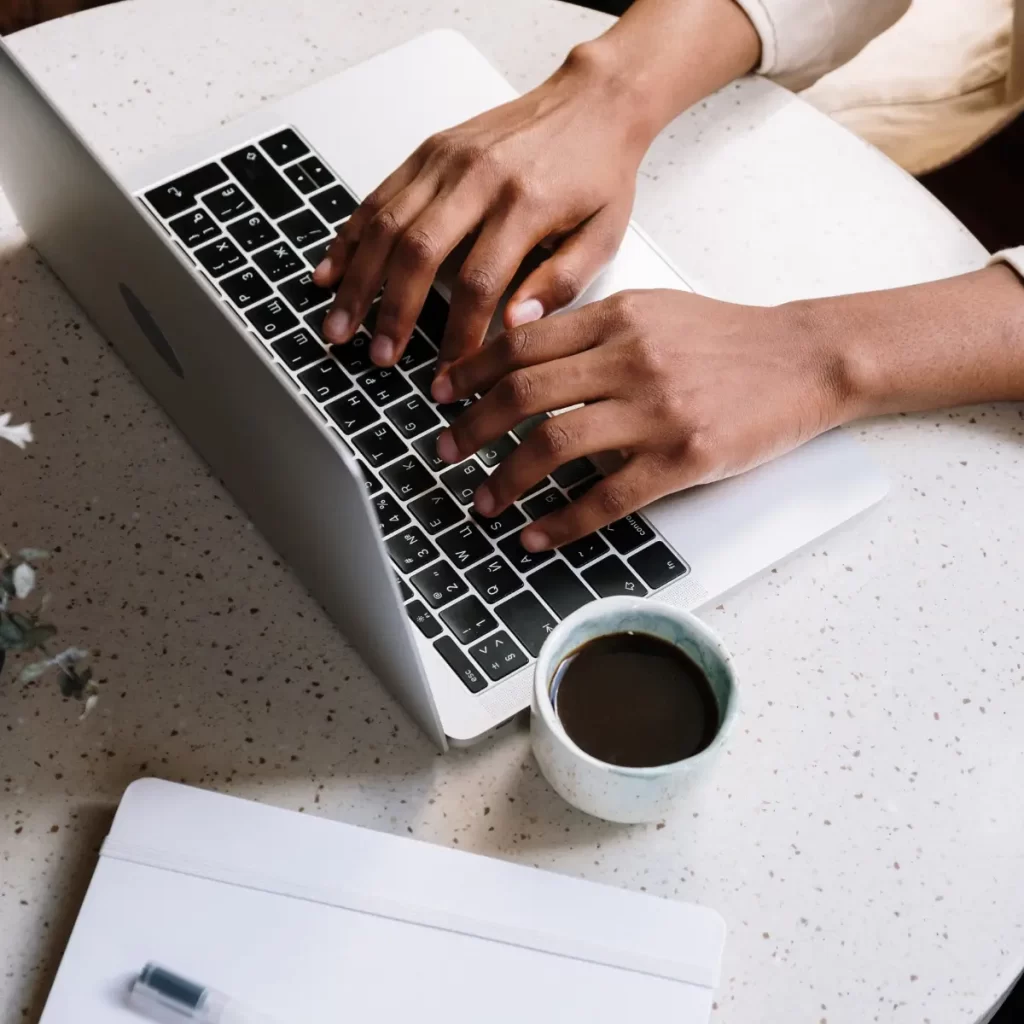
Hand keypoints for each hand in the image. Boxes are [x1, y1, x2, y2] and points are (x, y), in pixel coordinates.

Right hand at [312, 43, 655, 368]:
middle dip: (391, 312)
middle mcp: (479, 177)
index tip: (448, 373)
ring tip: (339, 325)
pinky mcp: (429, 150)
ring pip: (386, 224)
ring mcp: (447, 160)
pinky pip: (378, 196)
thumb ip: (561, 284)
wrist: (593, 101)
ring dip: (357, 280)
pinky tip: (331, 270)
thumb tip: (515, 327)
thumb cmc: (598, 172)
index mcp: (525, 204)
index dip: (458, 335)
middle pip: (418, 252)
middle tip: (378, 356)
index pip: (480, 283)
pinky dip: (349, 236)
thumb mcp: (603, 236)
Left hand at [431, 289, 851, 549]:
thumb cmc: (729, 339)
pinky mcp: (682, 458)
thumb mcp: (656, 310)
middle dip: (471, 426)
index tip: (442, 392)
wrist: (805, 359)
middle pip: (524, 393)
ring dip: (506, 478)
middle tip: (445, 449)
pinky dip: (561, 522)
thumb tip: (525, 349)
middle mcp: (631, 359)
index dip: (471, 370)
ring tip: (483, 499)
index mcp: (619, 317)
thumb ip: (593, 327)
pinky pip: (606, 497)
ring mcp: (656, 410)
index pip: (523, 342)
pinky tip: (536, 534)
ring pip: (554, 444)